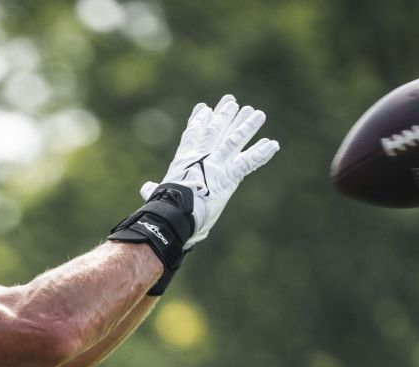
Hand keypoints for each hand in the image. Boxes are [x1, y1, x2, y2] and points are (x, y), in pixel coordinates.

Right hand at [141, 95, 280, 246]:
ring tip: (257, 113)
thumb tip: (145, 188)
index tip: (203, 108)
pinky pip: (248, 162)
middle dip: (224, 116)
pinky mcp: (229, 176)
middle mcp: (201, 158)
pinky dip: (261, 153)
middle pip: (215, 132)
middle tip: (232, 101)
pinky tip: (272, 144)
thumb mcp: (157, 196)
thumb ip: (153, 190)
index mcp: (183, 162)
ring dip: (247, 126)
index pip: (191, 137)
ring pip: (234, 141)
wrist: (173, 213)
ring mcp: (216, 164)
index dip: (198, 121)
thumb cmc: (163, 208)